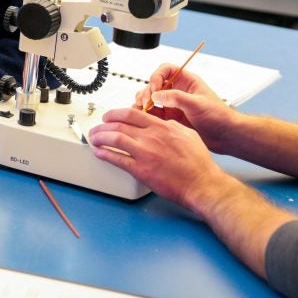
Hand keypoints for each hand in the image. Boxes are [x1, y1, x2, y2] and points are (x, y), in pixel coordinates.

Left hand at [88, 107, 227, 208]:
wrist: (203, 184)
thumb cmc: (199, 164)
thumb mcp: (188, 135)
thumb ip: (172, 126)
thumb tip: (162, 123)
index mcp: (162, 127)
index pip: (131, 113)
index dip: (114, 114)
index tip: (108, 117)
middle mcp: (151, 137)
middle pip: (118, 125)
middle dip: (102, 126)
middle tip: (96, 129)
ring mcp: (145, 153)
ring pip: (114, 139)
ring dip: (99, 138)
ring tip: (94, 139)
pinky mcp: (141, 170)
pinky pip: (117, 159)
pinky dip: (105, 154)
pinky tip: (99, 153)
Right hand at [133, 65, 233, 153]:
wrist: (224, 135)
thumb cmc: (219, 116)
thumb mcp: (197, 104)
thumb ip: (176, 98)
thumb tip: (157, 94)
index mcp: (187, 81)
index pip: (166, 70)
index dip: (157, 76)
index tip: (155, 89)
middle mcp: (178, 91)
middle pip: (155, 84)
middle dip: (147, 91)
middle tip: (145, 103)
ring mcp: (173, 104)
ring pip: (151, 98)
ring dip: (143, 102)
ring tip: (141, 110)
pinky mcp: (170, 117)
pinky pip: (153, 112)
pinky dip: (146, 114)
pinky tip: (144, 117)